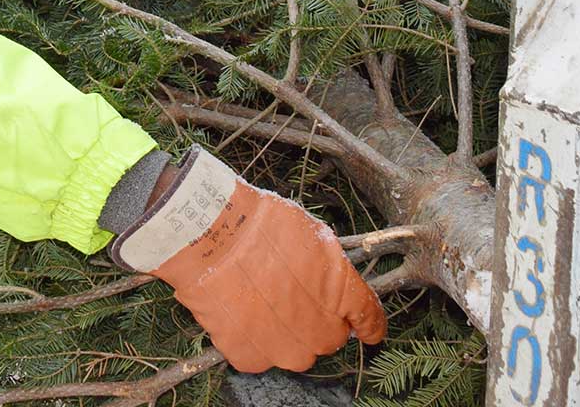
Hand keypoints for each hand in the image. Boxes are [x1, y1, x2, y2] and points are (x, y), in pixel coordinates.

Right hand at [109, 150, 385, 372]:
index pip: (370, 320)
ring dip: (284, 334)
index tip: (365, 327)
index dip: (368, 323)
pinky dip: (250, 340)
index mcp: (342, 292)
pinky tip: (239, 312)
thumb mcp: (311, 233)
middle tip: (288, 294)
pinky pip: (259, 356)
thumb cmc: (259, 223)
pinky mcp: (249, 354)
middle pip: (330, 338)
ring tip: (259, 303)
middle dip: (316, 321)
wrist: (209, 232)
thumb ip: (330, 269)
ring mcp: (285, 346)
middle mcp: (321, 327)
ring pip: (296, 352)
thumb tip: (330, 284)